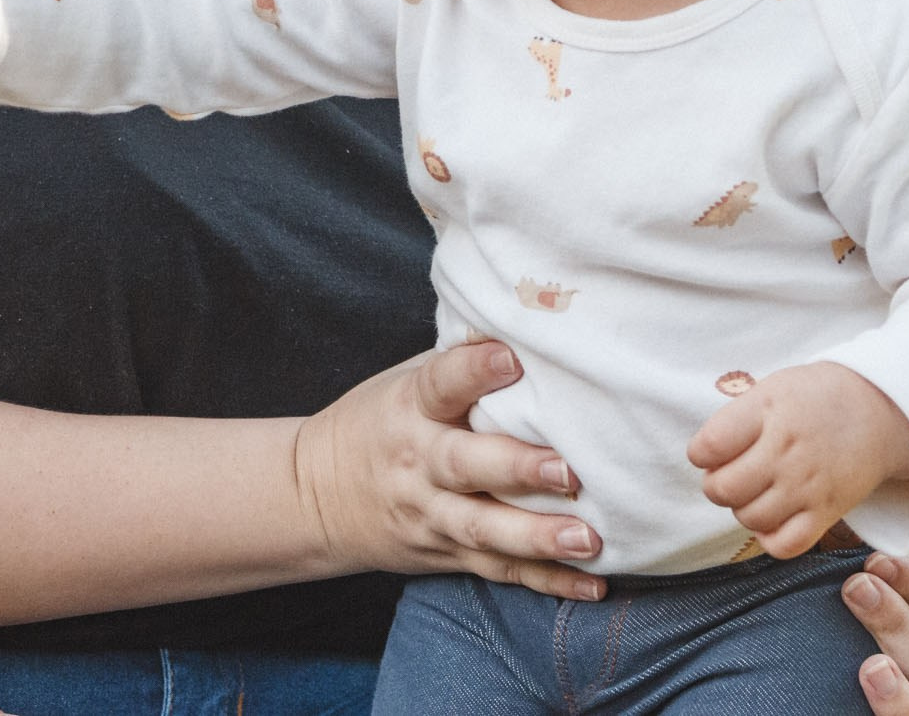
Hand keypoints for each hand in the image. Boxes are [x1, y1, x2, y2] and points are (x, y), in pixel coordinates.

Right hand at [293, 339, 607, 602]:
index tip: (511, 358)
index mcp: (409, 409)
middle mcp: (418, 463)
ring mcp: (432, 514)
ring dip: (537, 536)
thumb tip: (528, 322)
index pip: (438, 384)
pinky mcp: (447, 554)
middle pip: (464, 466)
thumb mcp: (403, 382)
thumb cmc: (379, 424)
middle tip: (567, 470)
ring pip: (484, 528)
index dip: (472, 370)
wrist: (317, 496)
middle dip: (517, 468)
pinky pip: (499, 570)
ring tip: (588, 539)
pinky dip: (546, 581)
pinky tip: (591, 585)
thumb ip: (458, 365)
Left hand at [687, 361, 908, 558]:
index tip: (709, 451)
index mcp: (767, 412)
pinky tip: (773, 518)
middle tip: (730, 474)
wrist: (879, 411)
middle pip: (724, 489)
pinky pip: (785, 545)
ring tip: (754, 492)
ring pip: (750, 519)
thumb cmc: (814, 398)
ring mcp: (808, 486)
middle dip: (716, 485)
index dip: (700, 453)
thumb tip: (703, 458)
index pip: (710, 445)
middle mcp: (786, 452)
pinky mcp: (828, 513)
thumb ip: (735, 419)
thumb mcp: (770, 389)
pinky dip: (770, 538)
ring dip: (742, 509)